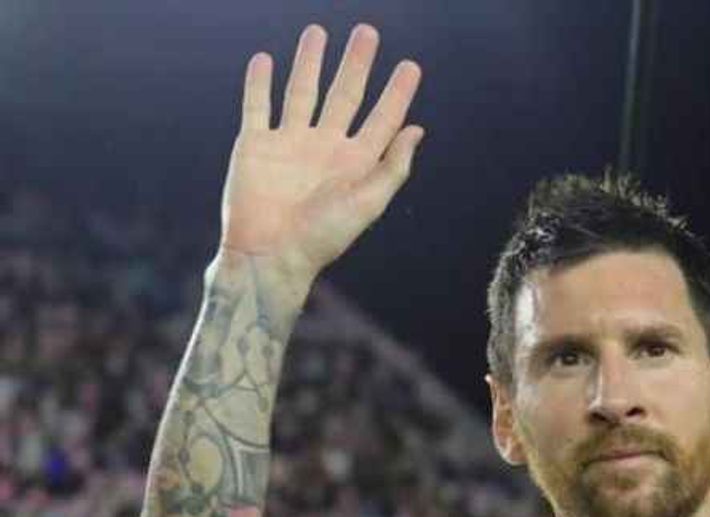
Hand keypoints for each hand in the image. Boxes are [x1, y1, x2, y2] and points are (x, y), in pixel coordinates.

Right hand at [219, 23, 424, 287]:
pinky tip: (266, 60)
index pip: (382, 119)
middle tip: (367, 32)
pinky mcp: (256, 146)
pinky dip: (259, 84)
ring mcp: (289, 144)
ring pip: (302, 92)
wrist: (270, 255)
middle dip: (356, 64)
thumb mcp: (368, 204)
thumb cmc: (323, 238)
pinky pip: (257, 106)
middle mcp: (324, 148)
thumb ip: (393, 167)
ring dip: (310, 62)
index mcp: (355, 163)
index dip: (397, 93)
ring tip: (317, 32)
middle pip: (344, 95)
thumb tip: (416, 130)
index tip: (411, 66)